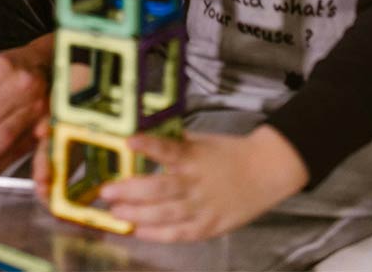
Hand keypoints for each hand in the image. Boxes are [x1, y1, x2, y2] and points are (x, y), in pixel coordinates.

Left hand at [99, 125, 307, 241]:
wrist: (266, 171)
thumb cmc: (229, 152)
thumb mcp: (202, 140)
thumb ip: (175, 142)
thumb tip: (144, 137)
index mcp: (195, 156)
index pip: (169, 148)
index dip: (148, 145)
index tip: (128, 140)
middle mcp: (196, 182)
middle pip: (160, 188)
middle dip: (130, 191)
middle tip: (106, 191)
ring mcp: (203, 207)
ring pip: (165, 214)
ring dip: (137, 214)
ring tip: (115, 212)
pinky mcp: (209, 226)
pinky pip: (179, 234)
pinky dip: (157, 235)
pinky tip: (137, 231)